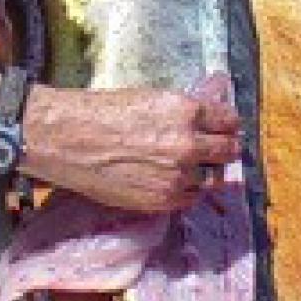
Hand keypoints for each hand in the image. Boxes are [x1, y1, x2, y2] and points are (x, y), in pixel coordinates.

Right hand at [22, 83, 241, 211]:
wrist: (72, 139)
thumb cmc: (105, 111)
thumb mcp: (151, 99)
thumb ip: (182, 112)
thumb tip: (206, 119)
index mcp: (185, 111)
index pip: (228, 121)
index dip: (228, 124)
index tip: (227, 128)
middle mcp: (188, 144)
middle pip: (228, 151)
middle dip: (225, 148)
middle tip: (220, 149)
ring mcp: (177, 176)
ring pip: (210, 177)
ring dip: (202, 172)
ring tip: (186, 166)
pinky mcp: (163, 200)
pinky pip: (189, 197)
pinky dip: (185, 190)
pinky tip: (170, 180)